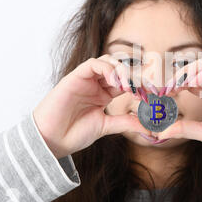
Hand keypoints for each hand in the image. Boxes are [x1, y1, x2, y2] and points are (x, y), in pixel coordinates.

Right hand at [33, 54, 149, 158]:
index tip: (151, 94)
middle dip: (133, 76)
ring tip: (127, 87)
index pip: (126, 82)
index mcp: (104, 94)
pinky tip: (115, 83)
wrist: (50, 140)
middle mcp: (96, 84)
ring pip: (107, 61)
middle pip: (119, 68)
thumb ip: (126, 123)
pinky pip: (93, 64)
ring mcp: (86, 79)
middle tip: (142, 88)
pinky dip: (107, 69)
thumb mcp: (106, 127)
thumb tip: (149, 127)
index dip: (139, 85)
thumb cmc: (73, 133)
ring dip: (121, 70)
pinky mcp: (75, 76)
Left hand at [156, 54, 201, 175]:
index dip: (176, 82)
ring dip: (193, 69)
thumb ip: (186, 129)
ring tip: (178, 83)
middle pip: (200, 65)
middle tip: (167, 87)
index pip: (192, 78)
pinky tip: (194, 83)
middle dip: (181, 72)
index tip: (161, 93)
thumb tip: (162, 131)